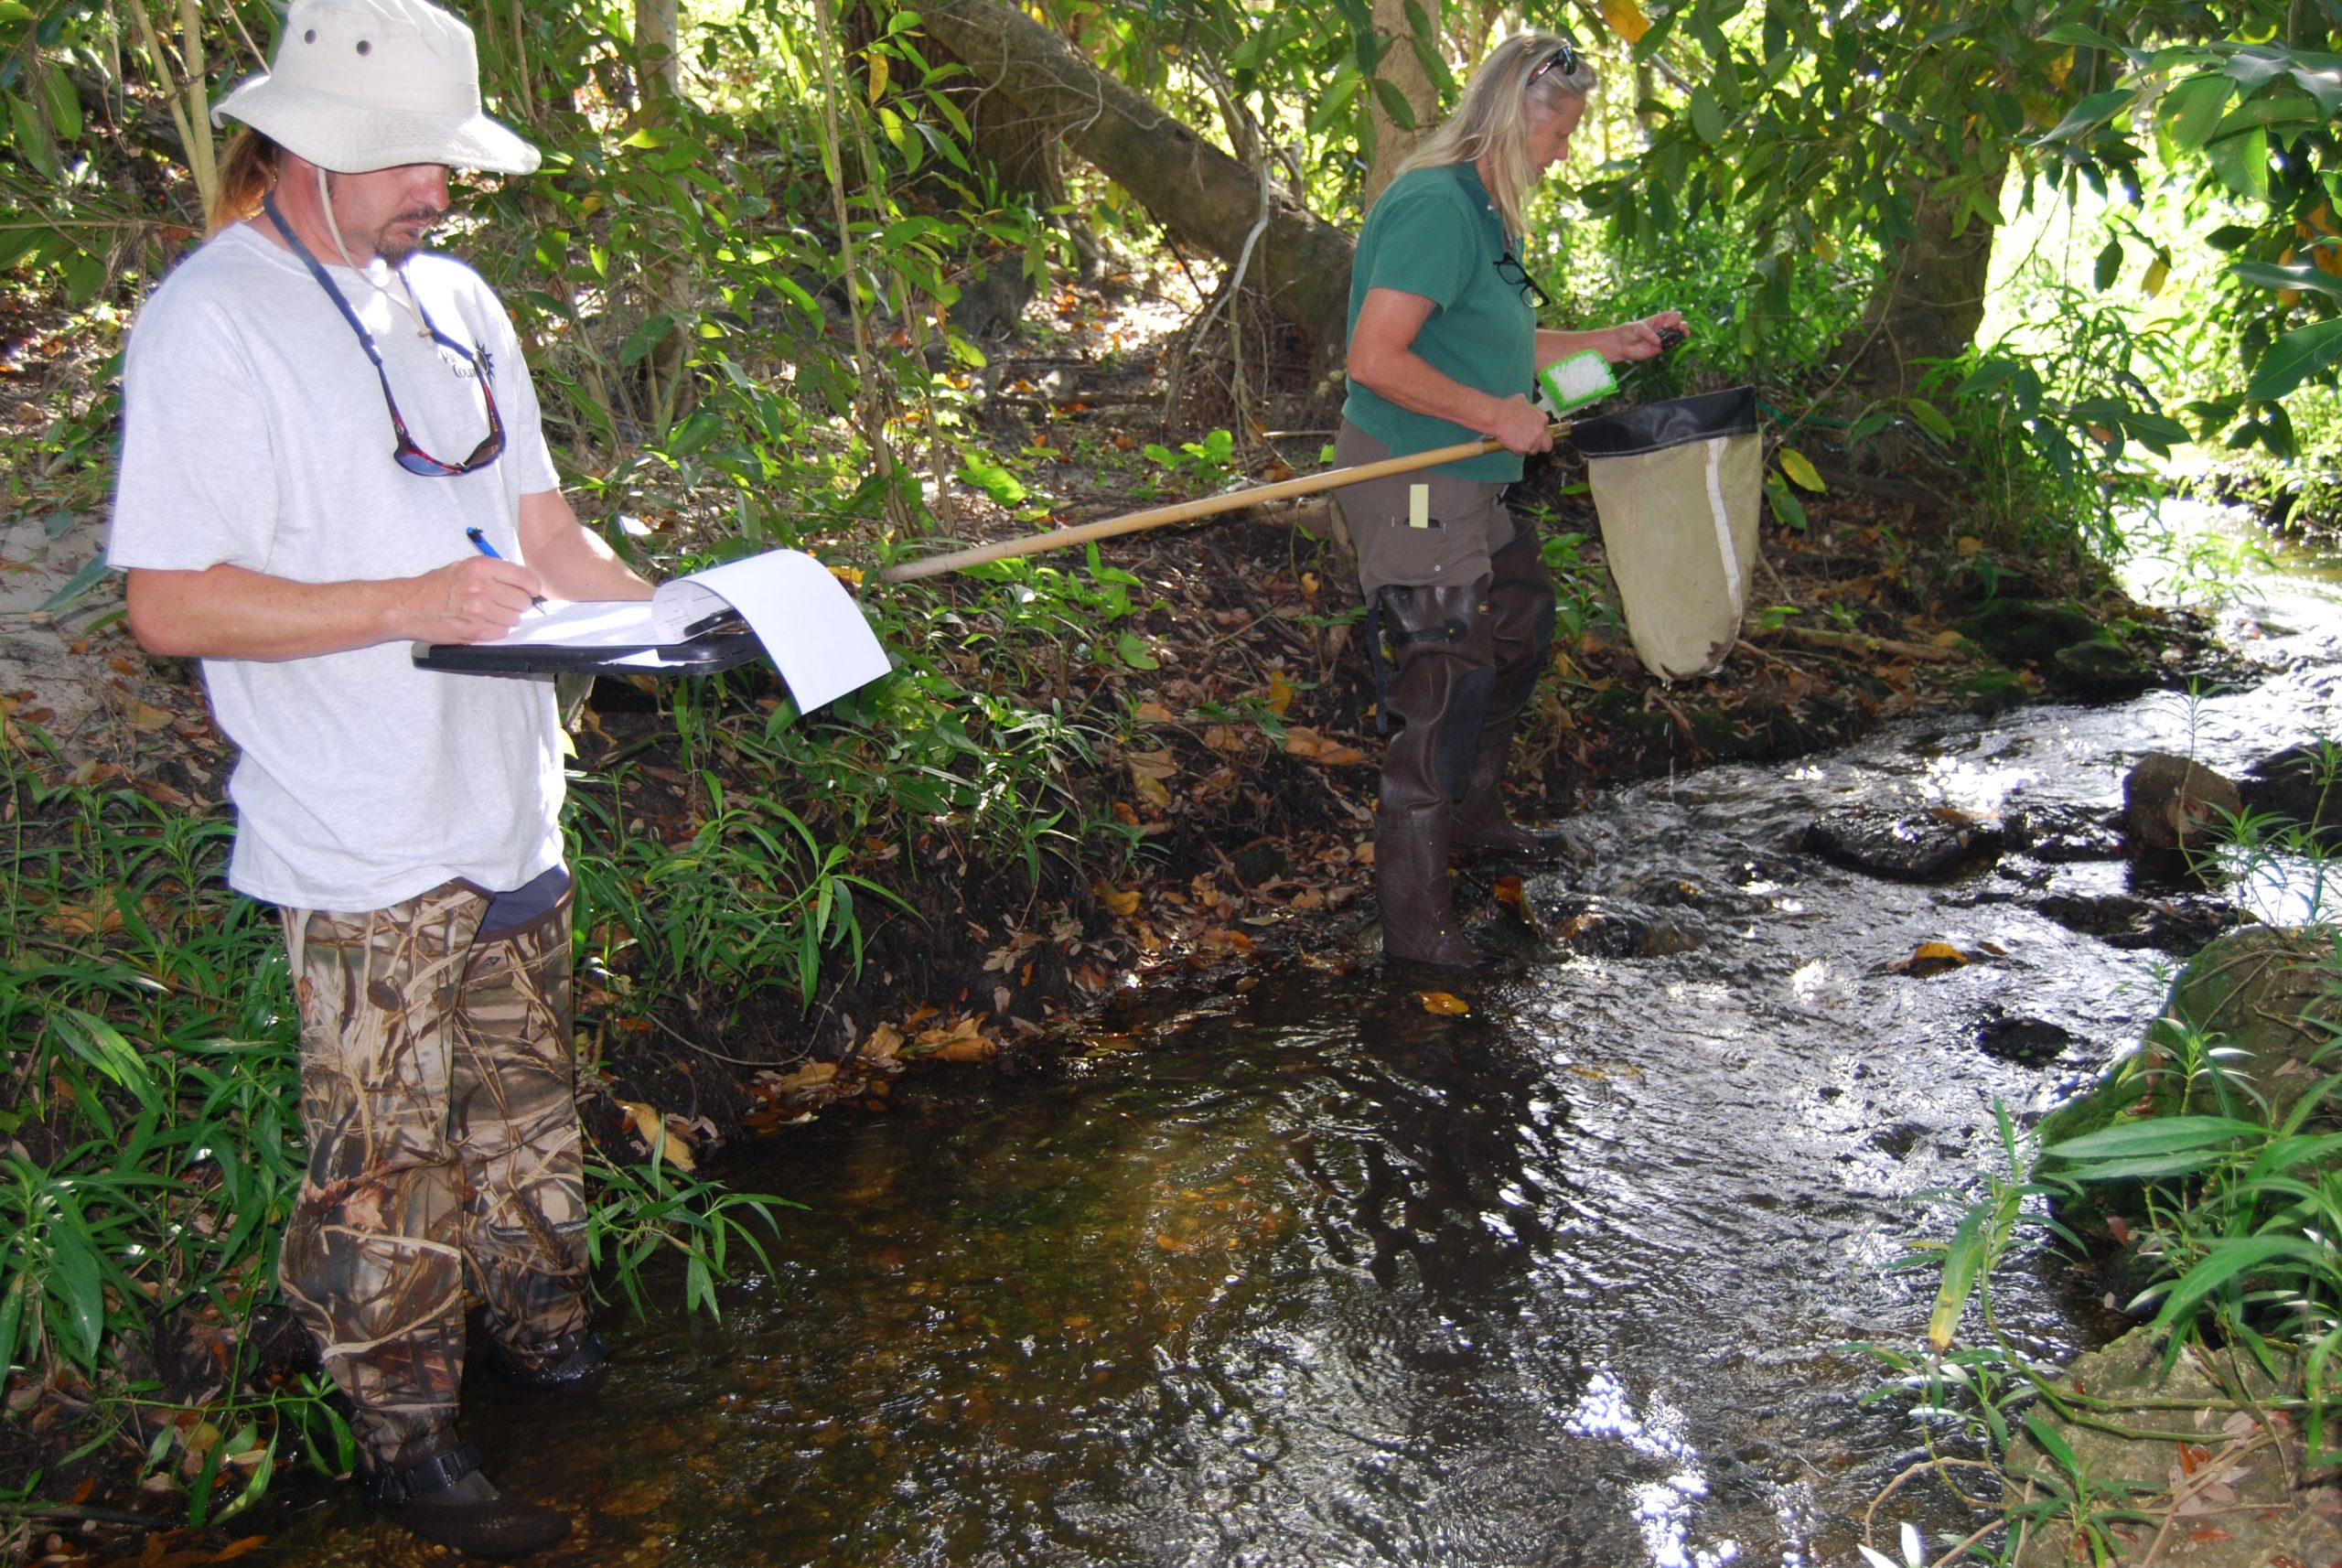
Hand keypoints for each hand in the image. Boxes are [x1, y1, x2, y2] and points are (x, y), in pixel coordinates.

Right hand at [402, 555, 544, 643]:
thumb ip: (493, 572)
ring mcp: (479, 610)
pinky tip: (482, 623)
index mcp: (481, 567)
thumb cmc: (436, 586)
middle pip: (523, 601)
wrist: (409, 606)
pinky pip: (502, 632)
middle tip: (504, 603)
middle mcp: (482, 587)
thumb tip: (521, 581)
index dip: (532, 587)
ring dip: (506, 618)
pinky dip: (496, 630)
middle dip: (517, 604)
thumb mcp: (464, 567)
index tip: (531, 591)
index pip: (525, 578)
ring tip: (489, 613)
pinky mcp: (475, 630)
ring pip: (514, 618)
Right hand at [1487, 394, 1554, 454]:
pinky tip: (1510, 443)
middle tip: (1531, 443)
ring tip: (1517, 442)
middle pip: (1547, 445)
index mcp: (1542, 419)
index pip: (1546, 430)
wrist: (1497, 416)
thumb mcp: (1522, 401)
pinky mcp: (1523, 449)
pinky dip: (1515, 450)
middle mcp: (1540, 431)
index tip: (1533, 432)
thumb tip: (1525, 408)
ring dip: (1527, 448)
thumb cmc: (1507, 408)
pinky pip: (1521, 453)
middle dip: (1540, 445)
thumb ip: (1528, 408)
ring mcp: (1532, 441)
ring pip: (1533, 450)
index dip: (1539, 432)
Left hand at [1610, 312, 1687, 361]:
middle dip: (1683, 326)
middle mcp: (1662, 328)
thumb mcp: (1637, 328)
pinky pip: (1670, 346)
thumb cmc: (1627, 332)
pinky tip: (1672, 344)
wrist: (1620, 345)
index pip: (1673, 315)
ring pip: (1677, 335)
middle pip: (1679, 324)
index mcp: (1658, 319)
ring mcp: (1662, 338)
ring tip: (1684, 335)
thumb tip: (1658, 342)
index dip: (1674, 318)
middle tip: (1681, 329)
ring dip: (1682, 334)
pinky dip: (1674, 344)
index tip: (1666, 325)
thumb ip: (1648, 333)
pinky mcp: (1659, 348)